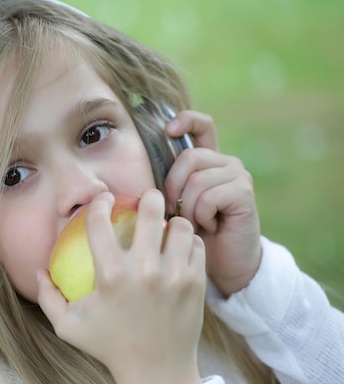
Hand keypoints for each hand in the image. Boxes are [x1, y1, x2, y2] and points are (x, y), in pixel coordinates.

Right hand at [38, 190, 205, 383]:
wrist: (157, 373)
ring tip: (164, 228)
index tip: (103, 200)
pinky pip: (196, 246)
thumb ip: (47, 297)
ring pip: (180, 226)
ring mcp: (175, 276)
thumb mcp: (68, 326)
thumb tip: (39, 269)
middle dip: (148, 197)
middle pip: (151, 210)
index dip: (98, 202)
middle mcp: (144, 270)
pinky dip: (188, 243)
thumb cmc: (109, 346)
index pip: (99, 221)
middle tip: (145, 199)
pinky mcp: (196, 283)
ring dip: (170, 223)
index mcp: (110, 276)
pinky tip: (178, 249)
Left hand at [164, 111, 261, 295]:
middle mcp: (225, 163)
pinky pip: (208, 196)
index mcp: (208, 161)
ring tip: (196, 223)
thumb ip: (166, 185)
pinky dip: (201, 215)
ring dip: (188, 208)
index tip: (168, 129)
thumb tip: (138, 173)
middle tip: (176, 212)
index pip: (202, 125)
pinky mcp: (244, 192)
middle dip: (173, 188)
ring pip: (196, 180)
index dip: (186, 120)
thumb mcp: (174, 206)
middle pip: (189, 157)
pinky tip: (210, 226)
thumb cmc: (193, 235)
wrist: (225, 263)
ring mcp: (238, 175)